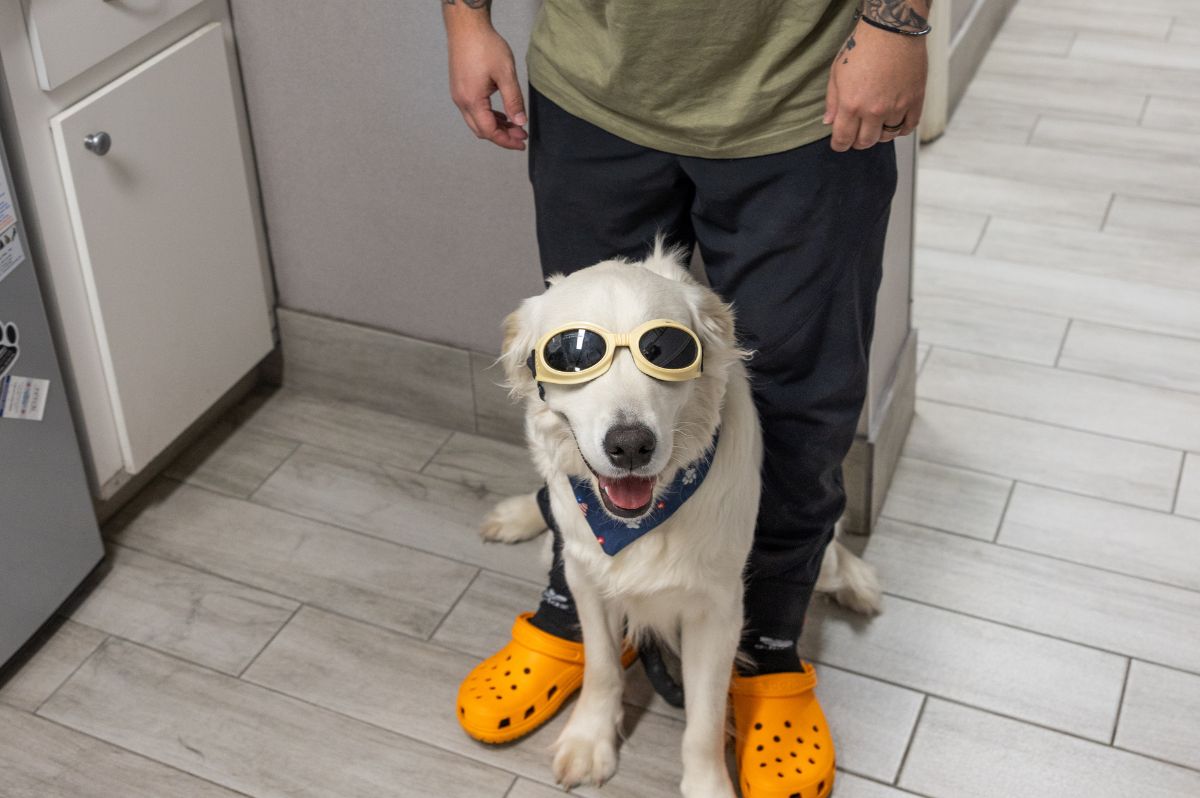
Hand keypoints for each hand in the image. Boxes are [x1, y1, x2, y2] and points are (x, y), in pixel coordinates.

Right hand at [446, 20, 527, 149]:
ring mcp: (459, 95)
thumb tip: (520, 122)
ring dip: (495, 126)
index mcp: (472, 100)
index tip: (522, 143)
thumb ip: (513, 100)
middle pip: (481, 130)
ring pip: (477, 121)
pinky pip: (473, 111)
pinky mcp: (460, 88)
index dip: (507, 140)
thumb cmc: (485, 46)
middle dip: (502, 136)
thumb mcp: (505, 74)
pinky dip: (488, 116)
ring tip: (515, 125)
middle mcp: (461, 101)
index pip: (489, 131)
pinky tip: (502, 114)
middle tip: (522, 135)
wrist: (467, 27)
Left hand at [824, 20, 927, 151]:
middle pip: (865, 142)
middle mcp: (874, 110)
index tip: (840, 143)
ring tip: (876, 123)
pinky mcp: (915, 100)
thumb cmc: (863, 46)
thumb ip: (832, 101)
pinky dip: (901, 128)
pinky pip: (908, 127)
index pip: (843, 139)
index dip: (839, 145)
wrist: (892, 29)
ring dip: (879, 134)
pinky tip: (894, 121)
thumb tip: (828, 122)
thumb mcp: (837, 72)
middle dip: (858, 141)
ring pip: (887, 136)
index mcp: (851, 105)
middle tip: (857, 133)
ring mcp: (896, 107)